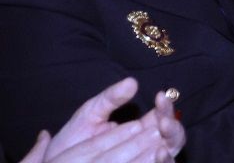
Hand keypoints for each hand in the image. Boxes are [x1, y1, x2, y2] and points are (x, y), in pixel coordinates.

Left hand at [24, 76, 183, 162]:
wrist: (57, 161)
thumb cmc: (73, 142)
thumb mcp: (90, 114)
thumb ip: (111, 98)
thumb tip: (132, 82)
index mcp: (141, 129)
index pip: (162, 115)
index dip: (165, 106)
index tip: (159, 96)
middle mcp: (148, 146)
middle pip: (174, 134)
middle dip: (173, 125)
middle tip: (163, 119)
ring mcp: (146, 160)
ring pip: (172, 151)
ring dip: (173, 139)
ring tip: (163, 130)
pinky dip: (166, 161)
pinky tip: (160, 153)